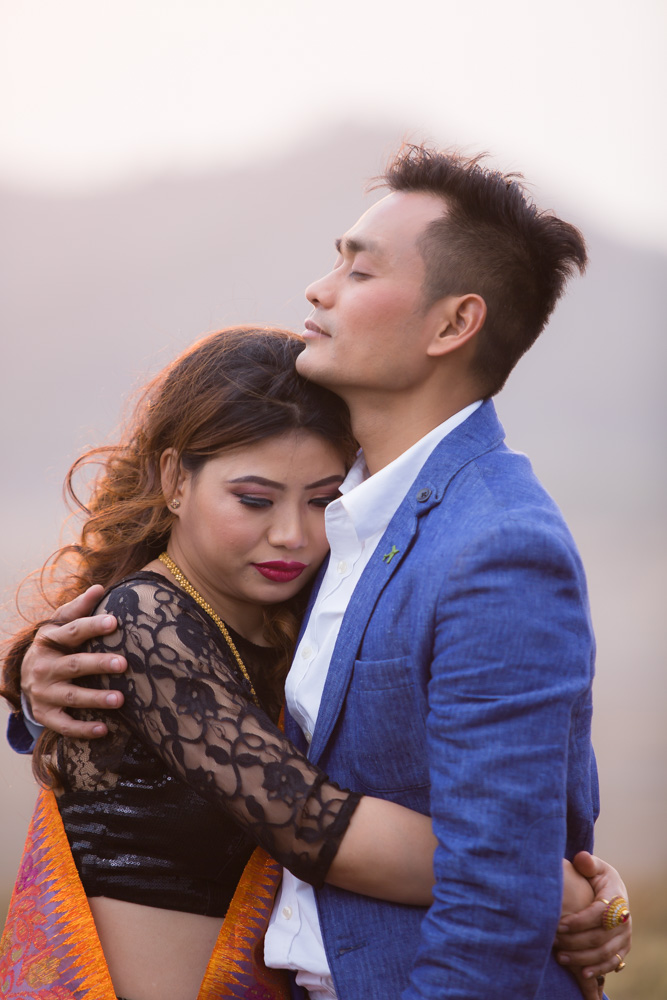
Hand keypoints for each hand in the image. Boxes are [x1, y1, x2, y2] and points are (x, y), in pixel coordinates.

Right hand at [22, 585, 126, 737]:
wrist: (26, 676)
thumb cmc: (55, 645)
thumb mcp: (60, 624)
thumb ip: (79, 608)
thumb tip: (99, 587)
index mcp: (49, 640)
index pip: (72, 632)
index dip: (92, 626)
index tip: (114, 621)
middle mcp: (44, 666)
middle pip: (74, 665)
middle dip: (98, 664)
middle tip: (123, 663)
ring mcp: (44, 692)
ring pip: (72, 696)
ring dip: (96, 698)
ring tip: (120, 699)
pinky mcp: (46, 714)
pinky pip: (64, 725)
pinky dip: (83, 729)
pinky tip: (104, 729)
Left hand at [555, 852, 630, 985]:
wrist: (612, 892)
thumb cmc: (596, 877)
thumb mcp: (594, 867)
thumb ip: (587, 863)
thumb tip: (582, 859)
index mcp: (616, 897)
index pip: (598, 913)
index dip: (578, 922)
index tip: (558, 925)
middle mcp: (624, 919)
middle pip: (600, 937)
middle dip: (574, 942)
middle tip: (553, 942)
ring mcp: (625, 935)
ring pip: (605, 952)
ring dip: (582, 958)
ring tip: (560, 957)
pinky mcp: (623, 947)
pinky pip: (613, 962)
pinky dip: (598, 969)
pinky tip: (582, 973)